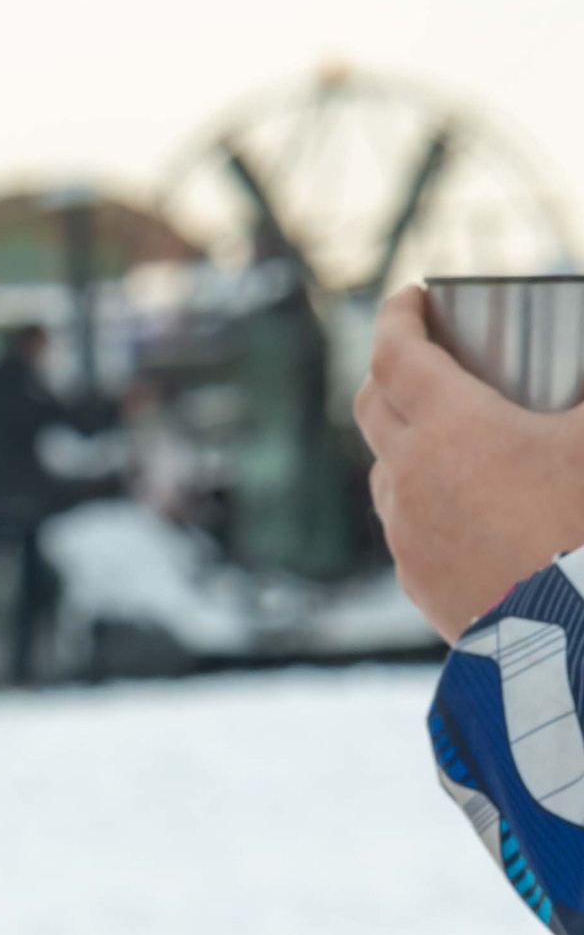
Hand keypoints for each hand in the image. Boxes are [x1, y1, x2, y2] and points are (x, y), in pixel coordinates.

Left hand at [355, 285, 583, 640]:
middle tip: (419, 355)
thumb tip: (580, 372)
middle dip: (390, 368)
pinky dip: (419, 497)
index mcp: (450, 425)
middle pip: (371, 405)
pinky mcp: (414, 582)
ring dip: (402, 439)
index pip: (396, 352)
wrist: (571, 637)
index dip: (398, 314)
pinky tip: (456, 501)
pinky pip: (403, 525)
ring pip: (383, 469)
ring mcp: (405, 534)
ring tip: (441, 431)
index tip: (411, 296)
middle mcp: (409, 476)